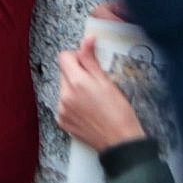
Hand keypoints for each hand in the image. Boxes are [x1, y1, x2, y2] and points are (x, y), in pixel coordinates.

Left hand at [56, 35, 145, 152]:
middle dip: (77, 74)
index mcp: (76, 82)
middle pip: (64, 72)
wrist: (120, 143)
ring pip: (64, 89)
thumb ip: (91, 60)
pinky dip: (72, 104)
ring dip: (74, 89)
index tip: (88, 64)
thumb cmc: (119, 113)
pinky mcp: (62, 122)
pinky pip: (63, 104)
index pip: (64, 57)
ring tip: (93, 100)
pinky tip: (88, 111)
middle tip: (95, 85)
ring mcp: (61, 110)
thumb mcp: (107, 82)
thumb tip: (87, 39)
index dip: (77, 57)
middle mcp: (64, 96)